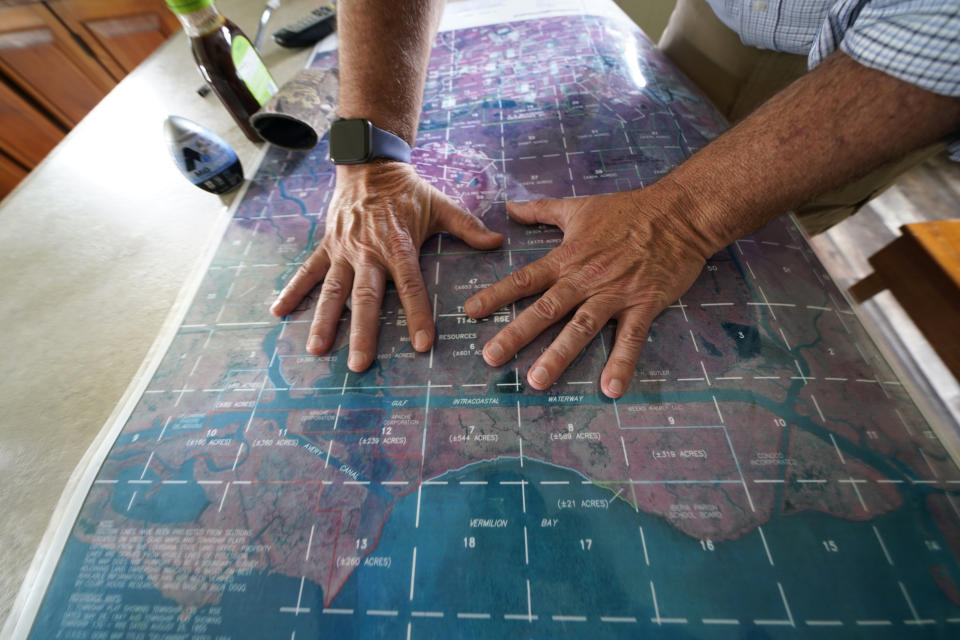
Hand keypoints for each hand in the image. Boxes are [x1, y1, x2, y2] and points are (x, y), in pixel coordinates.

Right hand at [271, 162, 502, 370]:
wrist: (369, 163)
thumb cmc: (407, 190)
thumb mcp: (440, 205)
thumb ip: (468, 227)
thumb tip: (498, 242)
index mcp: (398, 245)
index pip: (411, 286)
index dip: (418, 315)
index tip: (423, 345)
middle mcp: (368, 251)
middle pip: (365, 297)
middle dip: (362, 332)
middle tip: (359, 364)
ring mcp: (343, 250)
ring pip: (333, 290)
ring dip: (323, 320)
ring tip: (317, 350)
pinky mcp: (327, 245)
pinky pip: (308, 270)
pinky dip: (292, 290)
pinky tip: (278, 312)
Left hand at [463, 185, 718, 397]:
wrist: (679, 213)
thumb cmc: (628, 210)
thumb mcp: (579, 206)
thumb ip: (541, 209)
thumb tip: (509, 206)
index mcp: (568, 258)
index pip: (525, 279)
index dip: (496, 295)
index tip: (470, 313)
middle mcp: (585, 279)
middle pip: (545, 309)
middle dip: (516, 334)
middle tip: (491, 358)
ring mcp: (614, 294)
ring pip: (581, 328)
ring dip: (559, 355)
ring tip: (538, 380)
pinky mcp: (644, 305)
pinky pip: (630, 339)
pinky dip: (621, 363)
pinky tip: (610, 389)